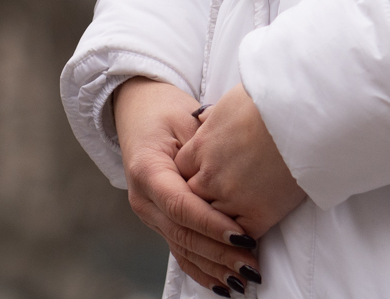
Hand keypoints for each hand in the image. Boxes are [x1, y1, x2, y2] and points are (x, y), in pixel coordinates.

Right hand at [111, 77, 265, 292]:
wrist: (138, 109)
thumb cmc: (165, 110)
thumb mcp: (184, 119)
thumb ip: (204, 150)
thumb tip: (234, 176)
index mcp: (146, 170)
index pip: (181, 206)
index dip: (211, 225)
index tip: (242, 237)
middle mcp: (143, 198)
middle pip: (182, 234)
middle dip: (218, 253)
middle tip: (251, 264)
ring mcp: (148, 213)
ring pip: (181, 248)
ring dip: (213, 267)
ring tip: (244, 278)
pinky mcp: (157, 221)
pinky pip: (179, 251)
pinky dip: (201, 269)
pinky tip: (222, 284)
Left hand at [175, 85, 305, 240]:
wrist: (303, 117)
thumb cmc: (269, 103)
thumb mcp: (230, 103)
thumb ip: (211, 118)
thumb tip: (200, 118)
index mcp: (201, 146)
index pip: (181, 170)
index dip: (192, 174)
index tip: (202, 176)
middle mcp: (211, 174)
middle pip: (192, 197)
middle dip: (202, 199)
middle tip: (217, 201)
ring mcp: (232, 196)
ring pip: (213, 220)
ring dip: (221, 220)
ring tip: (231, 222)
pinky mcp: (259, 214)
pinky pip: (241, 235)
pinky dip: (243, 236)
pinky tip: (249, 232)